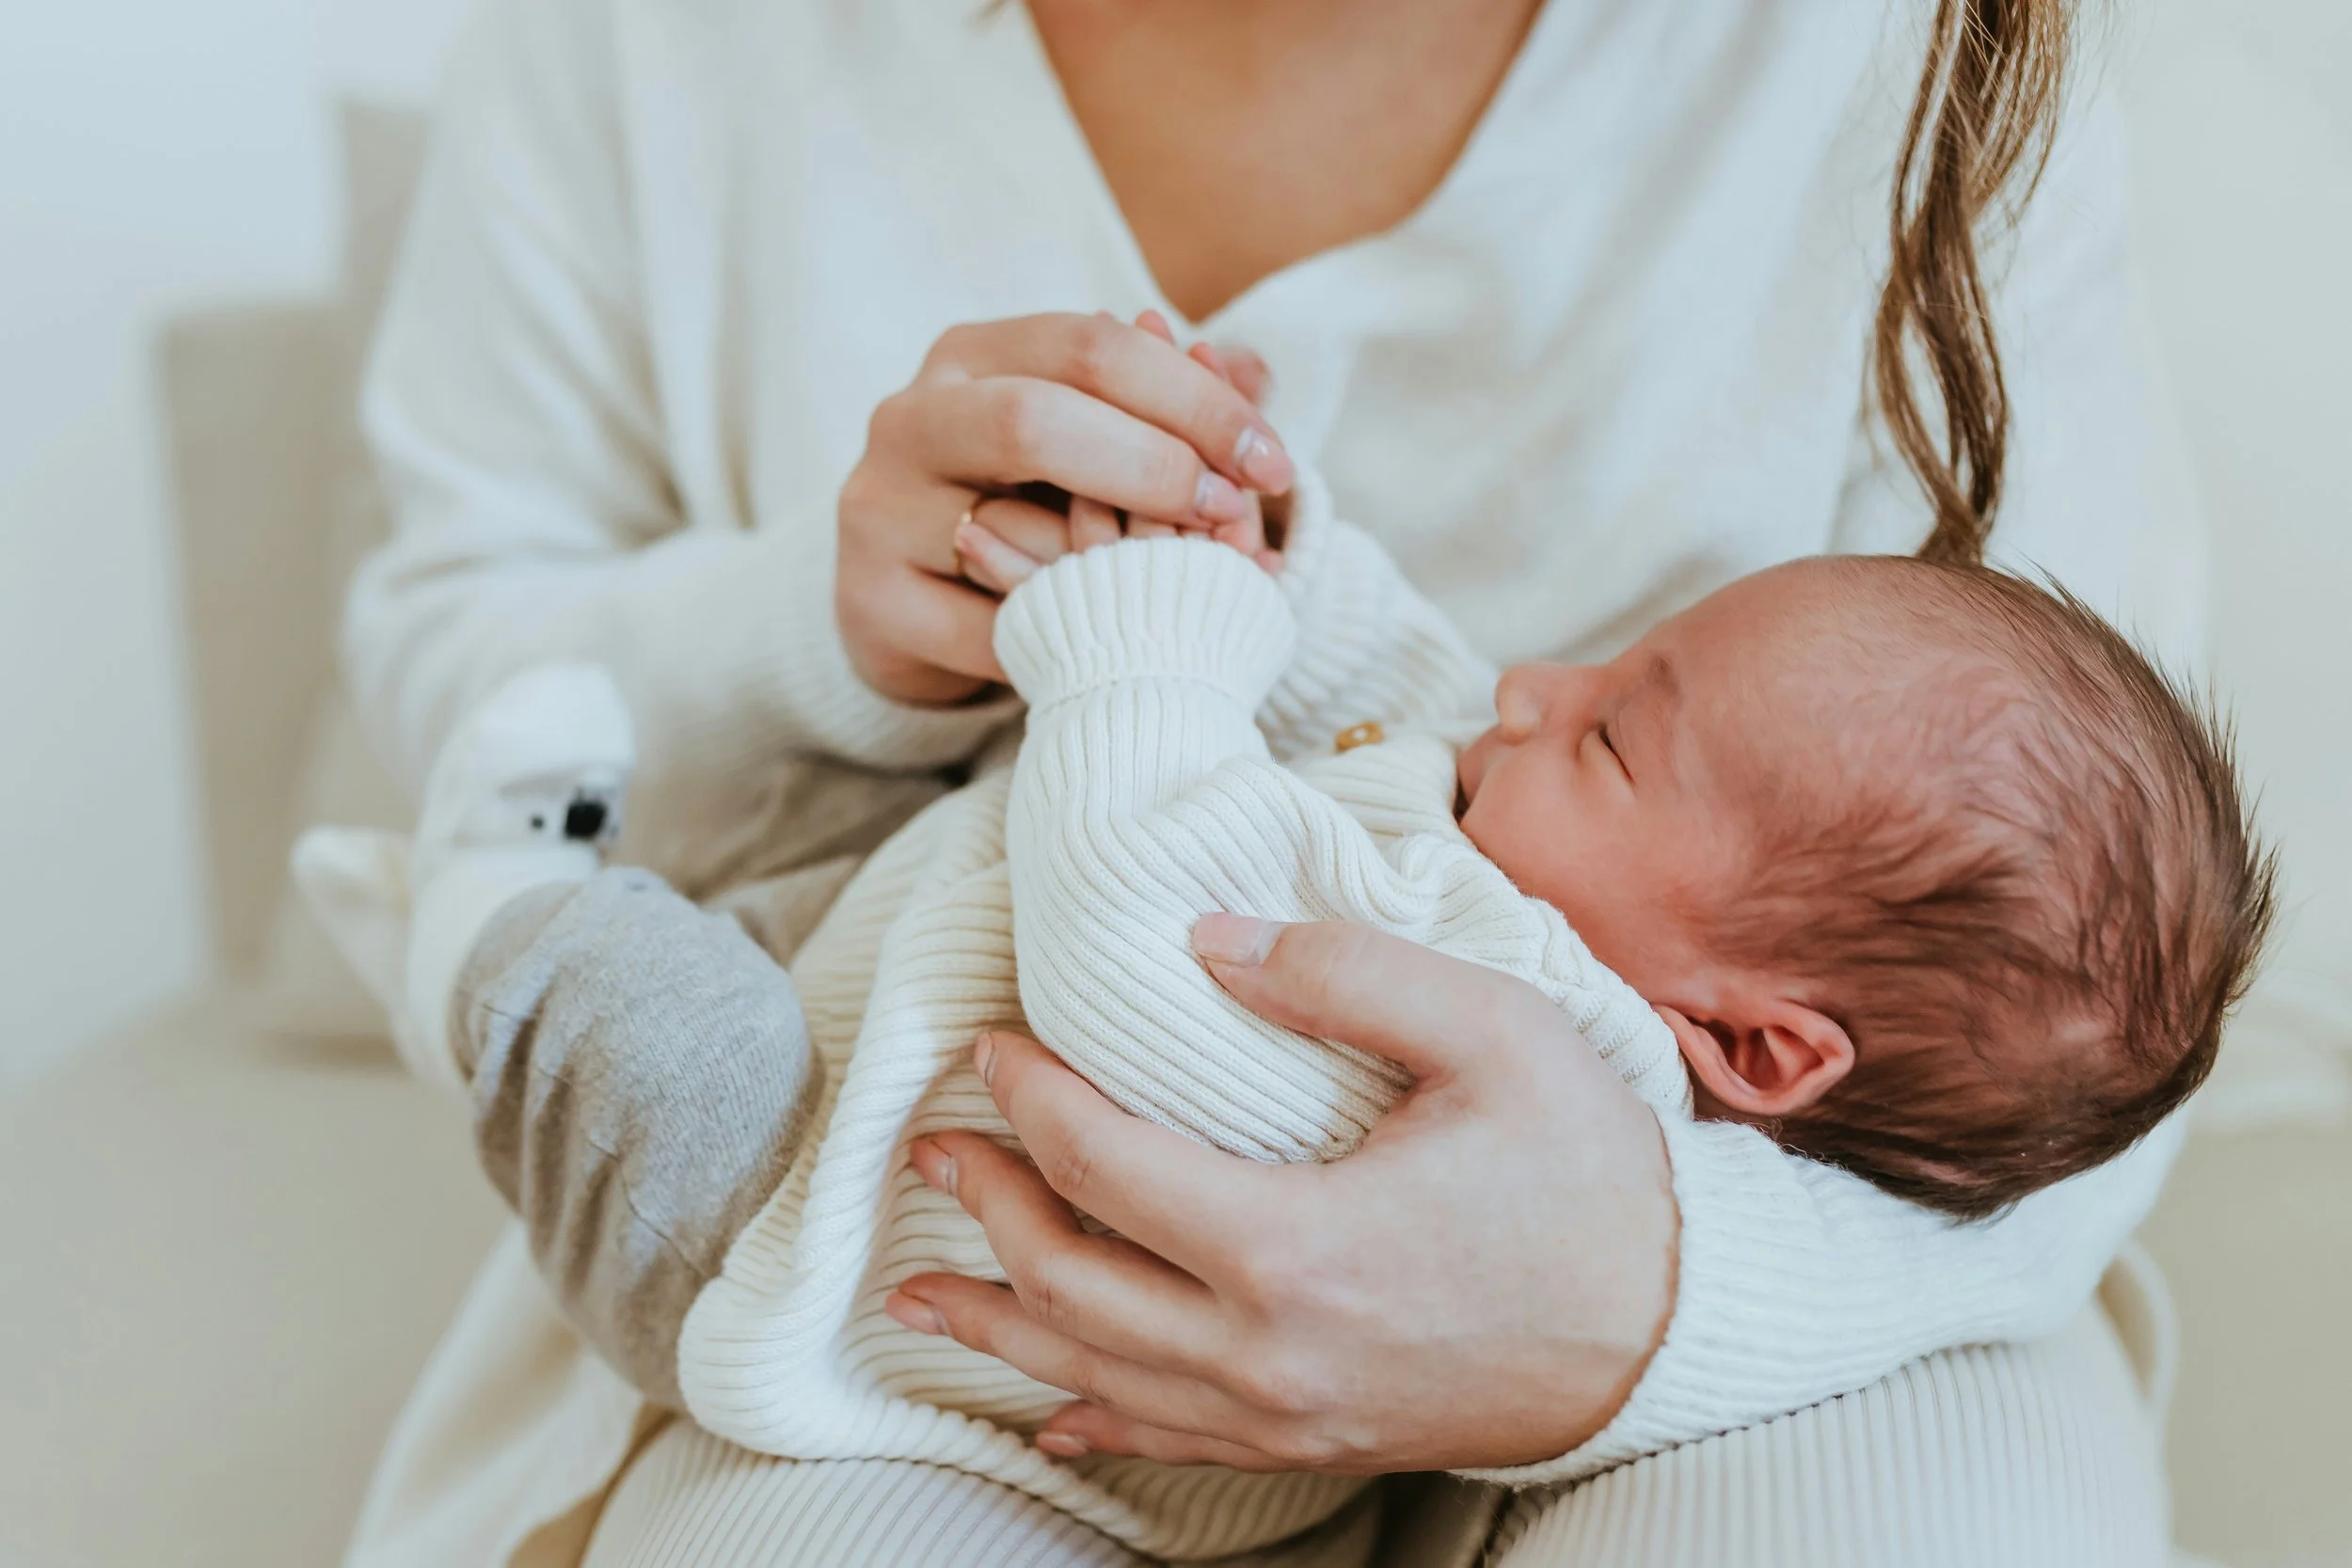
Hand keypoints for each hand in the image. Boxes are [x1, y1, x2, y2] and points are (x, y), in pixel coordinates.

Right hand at [836, 311, 1293, 704]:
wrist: (910, 605)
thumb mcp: (1093, 442)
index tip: (1269, 460)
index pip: (1091, 347)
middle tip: (1230, 514)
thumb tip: (1255, 374)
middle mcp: (912, 417)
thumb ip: (1171, 406)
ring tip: (1178, 589)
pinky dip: (1065, 640)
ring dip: (1109, 569)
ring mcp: (880, 509)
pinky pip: (990, 628)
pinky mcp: (871, 600)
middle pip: (1035, 420)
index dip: (1192, 399)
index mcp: (972, 355)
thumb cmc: (1026, 509)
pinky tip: (1108, 642)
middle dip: (1154, 467)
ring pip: (1006, 532)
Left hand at [883, 917, 1678, 1473]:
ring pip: (1093, 1375)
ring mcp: (1284, 1413)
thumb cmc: (1589, 1175)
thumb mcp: (1493, 1032)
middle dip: (986, 1205)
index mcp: (1297, 1244)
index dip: (1029, 1098)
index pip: (1103, 1163)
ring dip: (997, 1322)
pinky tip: (1047, 1408)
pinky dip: (1089, 1416)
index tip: (991, 1045)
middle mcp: (1267, 1350)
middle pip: (1069, 1278)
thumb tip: (1206, 942)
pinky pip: (1166, 1442)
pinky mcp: (1312, 1445)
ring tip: (916, 1285)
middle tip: (931, 1146)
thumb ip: (1344, 973)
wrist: (1675, 1331)